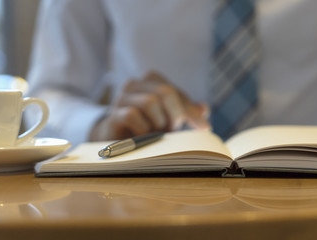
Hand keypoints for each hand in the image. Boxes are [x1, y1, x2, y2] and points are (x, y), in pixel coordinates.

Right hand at [90, 71, 209, 140]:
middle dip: (176, 113)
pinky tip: (143, 138)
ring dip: (159, 122)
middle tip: (174, 129)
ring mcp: (121, 98)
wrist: (116, 141)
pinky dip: (143, 129)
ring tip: (157, 133)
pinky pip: (132, 115)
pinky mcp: (112, 115)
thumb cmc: (147, 126)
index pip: (176, 91)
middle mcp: (134, 84)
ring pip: (150, 102)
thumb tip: (204, 108)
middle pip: (165, 92)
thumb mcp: (169, 118)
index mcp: (151, 80)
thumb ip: (187, 111)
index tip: (204, 128)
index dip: (191, 110)